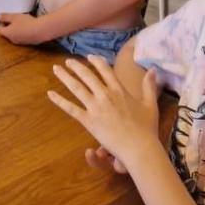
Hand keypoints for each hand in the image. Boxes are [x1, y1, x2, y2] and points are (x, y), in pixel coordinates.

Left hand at [0, 11, 46, 45]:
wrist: (41, 31)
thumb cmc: (27, 24)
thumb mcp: (14, 16)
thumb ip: (5, 16)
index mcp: (8, 33)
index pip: (0, 30)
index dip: (2, 23)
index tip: (6, 18)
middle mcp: (13, 40)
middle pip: (8, 33)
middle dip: (10, 26)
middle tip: (15, 19)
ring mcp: (21, 42)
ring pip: (16, 35)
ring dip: (17, 29)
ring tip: (23, 22)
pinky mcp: (28, 42)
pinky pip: (23, 37)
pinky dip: (24, 32)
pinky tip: (30, 26)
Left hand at [48, 56, 159, 170]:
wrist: (139, 147)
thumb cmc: (146, 128)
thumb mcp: (150, 104)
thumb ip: (149, 86)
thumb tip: (153, 70)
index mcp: (120, 90)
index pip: (106, 71)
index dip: (96, 62)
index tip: (89, 57)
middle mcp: (106, 95)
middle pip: (88, 76)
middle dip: (76, 67)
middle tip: (68, 61)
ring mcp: (96, 107)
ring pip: (77, 88)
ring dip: (65, 77)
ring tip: (56, 69)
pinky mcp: (89, 121)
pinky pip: (71, 108)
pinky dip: (60, 101)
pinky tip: (50, 94)